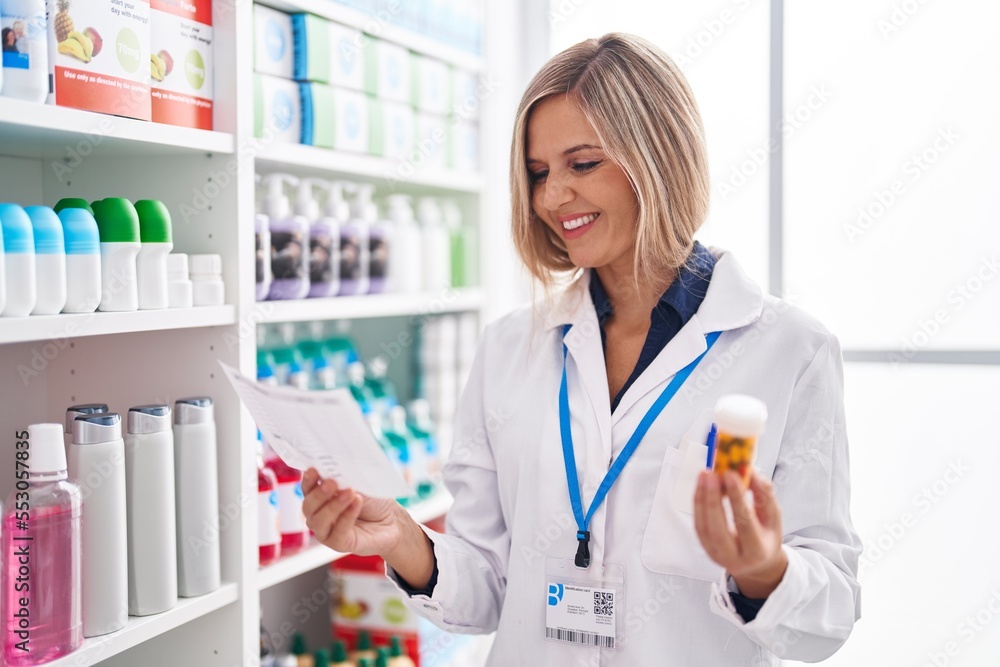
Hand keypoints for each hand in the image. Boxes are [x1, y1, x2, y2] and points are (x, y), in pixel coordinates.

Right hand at [301, 468, 404, 556]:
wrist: (392, 520)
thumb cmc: (373, 501)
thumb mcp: (359, 484)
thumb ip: (344, 479)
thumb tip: (333, 471)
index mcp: (320, 497)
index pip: (308, 489)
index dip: (308, 480)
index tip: (313, 470)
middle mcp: (318, 515)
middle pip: (308, 507)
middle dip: (319, 494)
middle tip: (331, 482)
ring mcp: (327, 531)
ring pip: (319, 521)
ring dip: (333, 506)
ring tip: (349, 493)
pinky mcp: (339, 544)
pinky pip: (338, 532)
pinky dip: (347, 516)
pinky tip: (356, 504)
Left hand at [693, 469, 787, 598]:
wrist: (756, 562)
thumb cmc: (766, 535)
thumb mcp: (773, 516)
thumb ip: (764, 494)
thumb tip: (749, 471)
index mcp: (757, 551)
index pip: (745, 523)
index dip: (737, 498)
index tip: (730, 475)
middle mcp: (735, 558)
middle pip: (718, 530)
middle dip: (713, 500)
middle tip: (712, 475)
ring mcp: (717, 555)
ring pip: (703, 527)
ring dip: (702, 498)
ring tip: (705, 475)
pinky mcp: (705, 548)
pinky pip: (698, 524)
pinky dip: (698, 503)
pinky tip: (701, 486)